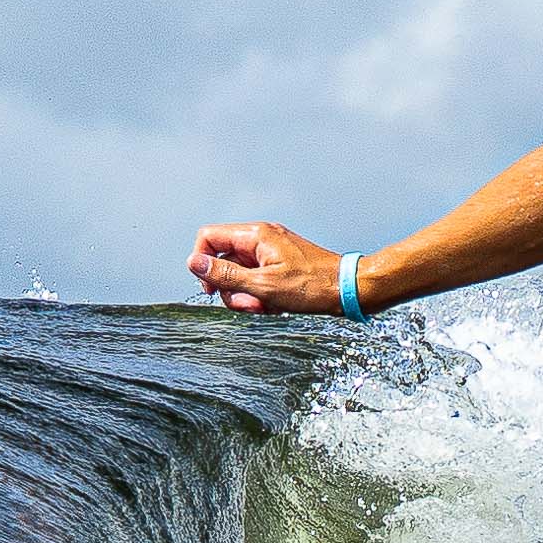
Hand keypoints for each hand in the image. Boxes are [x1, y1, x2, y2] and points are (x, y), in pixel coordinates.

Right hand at [188, 220, 347, 315]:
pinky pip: (257, 280)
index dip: (203, 264)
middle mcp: (261, 238)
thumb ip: (225, 275)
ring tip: (266, 308)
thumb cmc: (312, 287)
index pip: (209, 238)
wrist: (349, 289)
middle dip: (230, 288)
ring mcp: (271, 252)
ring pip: (240, 274)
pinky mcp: (280, 265)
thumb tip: (193, 263)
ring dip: (246, 296)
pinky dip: (261, 296)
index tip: (212, 290)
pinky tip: (276, 306)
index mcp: (256, 235)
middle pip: (223, 260)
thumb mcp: (263, 285)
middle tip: (249, 305)